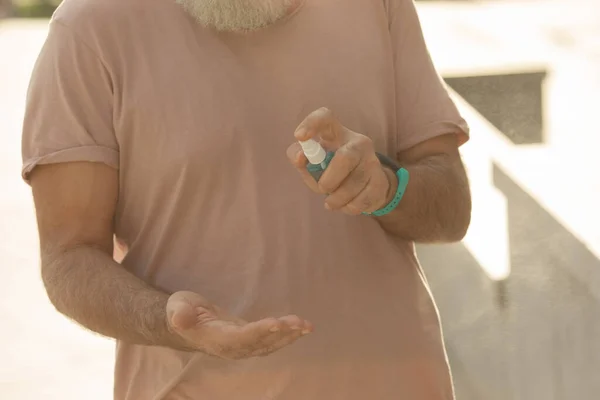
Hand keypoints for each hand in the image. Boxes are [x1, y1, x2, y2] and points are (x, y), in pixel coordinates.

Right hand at [166, 291, 312, 359]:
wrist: (184, 324)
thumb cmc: (181, 311)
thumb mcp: (177, 307)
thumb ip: (180, 313)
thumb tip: (179, 317)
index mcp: (216, 339)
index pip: (240, 338)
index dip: (258, 331)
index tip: (276, 323)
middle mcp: (232, 348)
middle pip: (260, 343)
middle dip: (281, 334)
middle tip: (299, 323)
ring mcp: (242, 346)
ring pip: (269, 344)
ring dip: (289, 336)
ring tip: (306, 326)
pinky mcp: (250, 340)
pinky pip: (271, 341)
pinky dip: (287, 335)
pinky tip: (301, 328)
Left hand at [287, 107, 395, 214]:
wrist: (367, 187)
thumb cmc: (332, 172)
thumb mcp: (313, 164)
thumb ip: (300, 159)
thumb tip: (300, 158)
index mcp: (336, 133)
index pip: (325, 117)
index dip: (311, 124)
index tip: (299, 137)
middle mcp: (358, 142)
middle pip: (345, 157)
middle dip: (330, 179)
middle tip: (323, 189)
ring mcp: (372, 161)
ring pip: (354, 183)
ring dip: (338, 199)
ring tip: (331, 202)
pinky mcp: (380, 180)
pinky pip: (363, 199)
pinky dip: (349, 207)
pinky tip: (347, 204)